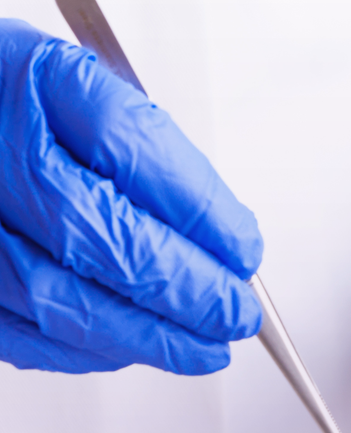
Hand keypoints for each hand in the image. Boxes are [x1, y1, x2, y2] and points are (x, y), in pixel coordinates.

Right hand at [0, 20, 262, 373]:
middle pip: (104, 234)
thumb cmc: (27, 106)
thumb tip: (226, 244)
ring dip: (151, 336)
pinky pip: (24, 332)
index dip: (202, 214)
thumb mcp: (89, 94)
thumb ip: (151, 158)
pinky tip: (139, 347)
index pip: (132, 150)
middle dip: (189, 289)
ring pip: (62, 299)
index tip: (243, 250)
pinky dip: (93, 350)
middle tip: (237, 314)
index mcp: (37, 81)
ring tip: (206, 346)